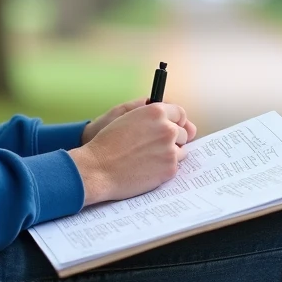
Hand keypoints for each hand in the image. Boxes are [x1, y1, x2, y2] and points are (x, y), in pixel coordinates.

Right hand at [68, 103, 193, 205]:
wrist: (98, 169)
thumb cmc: (107, 143)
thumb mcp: (126, 115)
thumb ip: (149, 113)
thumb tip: (167, 117)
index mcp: (156, 112)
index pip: (180, 113)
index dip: (176, 121)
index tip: (173, 127)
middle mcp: (167, 129)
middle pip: (183, 133)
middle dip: (172, 139)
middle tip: (154, 146)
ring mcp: (170, 150)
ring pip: (181, 150)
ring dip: (170, 153)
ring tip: (148, 158)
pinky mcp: (170, 168)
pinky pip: (175, 166)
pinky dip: (164, 168)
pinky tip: (147, 168)